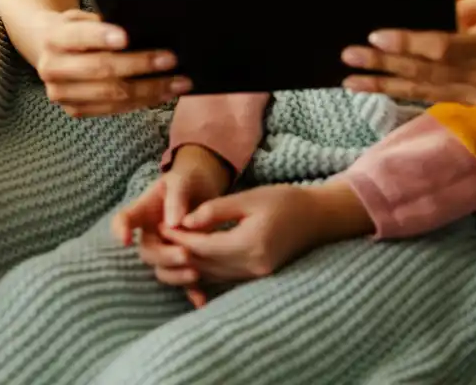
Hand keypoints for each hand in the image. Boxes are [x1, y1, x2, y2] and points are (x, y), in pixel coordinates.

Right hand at [34, 9, 191, 116]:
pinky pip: (114, 109)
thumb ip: (101, 22)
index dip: (101, 37)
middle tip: (170, 59)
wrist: (46, 50)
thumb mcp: (80, 16)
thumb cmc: (73, 30)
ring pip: (112, 94)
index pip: (77, 36)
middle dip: (140, 64)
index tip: (126, 37)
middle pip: (101, 69)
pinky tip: (163, 94)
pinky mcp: (74, 111)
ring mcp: (62, 94)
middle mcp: (52, 68)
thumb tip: (142, 29)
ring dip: (150, 89)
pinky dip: (142, 102)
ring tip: (177, 82)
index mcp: (52, 38)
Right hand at [113, 145, 231, 307]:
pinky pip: (183, 280)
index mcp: (144, 211)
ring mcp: (166, 249)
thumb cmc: (187, 180)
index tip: (125, 239)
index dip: (119, 230)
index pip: (124, 220)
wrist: (203, 188)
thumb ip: (177, 196)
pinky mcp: (183, 262)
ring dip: (175, 275)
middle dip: (164, 256)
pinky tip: (200, 300)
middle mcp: (151, 233)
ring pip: (162, 269)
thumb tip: (174, 222)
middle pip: (147, 251)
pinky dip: (191, 291)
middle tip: (185, 255)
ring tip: (196, 273)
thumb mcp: (182, 179)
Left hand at [163, 181, 372, 289]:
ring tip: (169, 247)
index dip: (179, 238)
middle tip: (158, 240)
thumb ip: (215, 210)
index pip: (202, 247)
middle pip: (204, 265)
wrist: (317, 218)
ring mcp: (256, 275)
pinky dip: (205, 268)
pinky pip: (224, 277)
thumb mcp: (249, 198)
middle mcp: (252, 266)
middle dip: (179, 253)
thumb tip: (184, 221)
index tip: (160, 227)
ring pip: (212, 274)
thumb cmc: (284, 201)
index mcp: (250, 244)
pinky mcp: (257, 276)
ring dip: (189, 263)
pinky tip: (192, 257)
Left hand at [341, 0, 475, 105]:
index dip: (406, 44)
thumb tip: (401, 22)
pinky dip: (405, 89)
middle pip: (427, 73)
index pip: (441, 48)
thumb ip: (444, 17)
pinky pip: (435, 95)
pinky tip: (378, 86)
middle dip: (384, 65)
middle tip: (348, 57)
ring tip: (351, 81)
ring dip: (385, 84)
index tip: (374, 36)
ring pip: (426, 90)